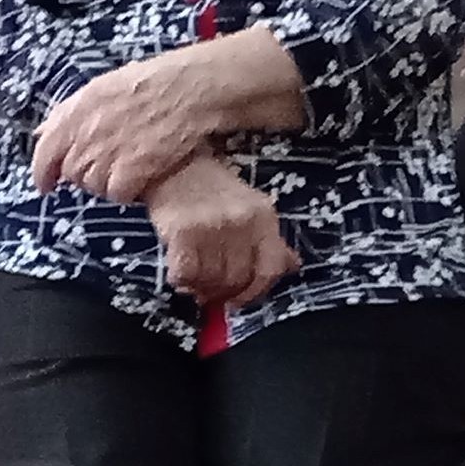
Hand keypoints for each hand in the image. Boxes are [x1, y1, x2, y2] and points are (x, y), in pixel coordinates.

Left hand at [32, 45, 246, 203]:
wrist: (189, 89)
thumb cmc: (151, 84)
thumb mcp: (102, 87)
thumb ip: (69, 113)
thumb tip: (41, 133)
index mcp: (76, 111)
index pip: (44, 151)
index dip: (42, 172)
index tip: (46, 186)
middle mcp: (85, 134)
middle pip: (72, 172)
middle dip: (87, 173)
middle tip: (112, 163)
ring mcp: (106, 154)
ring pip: (94, 186)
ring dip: (110, 181)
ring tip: (134, 162)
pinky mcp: (129, 172)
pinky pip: (118, 193)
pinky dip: (131, 189)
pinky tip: (145, 171)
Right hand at [146, 157, 299, 312]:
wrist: (173, 164)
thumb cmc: (212, 189)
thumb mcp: (250, 208)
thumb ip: (269, 240)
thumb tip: (291, 267)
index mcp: (263, 217)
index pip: (271, 269)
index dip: (256, 293)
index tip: (240, 301)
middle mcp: (241, 222)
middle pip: (237, 280)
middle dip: (223, 293)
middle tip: (210, 291)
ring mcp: (211, 226)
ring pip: (211, 281)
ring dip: (201, 287)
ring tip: (195, 278)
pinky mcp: (181, 231)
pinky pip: (185, 274)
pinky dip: (181, 280)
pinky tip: (180, 271)